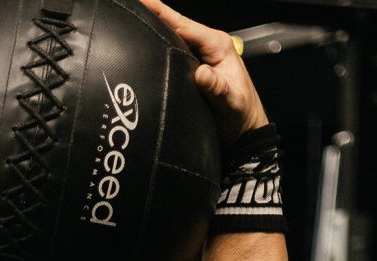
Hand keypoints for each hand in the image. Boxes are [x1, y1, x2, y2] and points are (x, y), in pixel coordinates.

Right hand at [135, 0, 268, 143]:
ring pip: (173, 35)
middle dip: (155, 12)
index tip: (144, 1)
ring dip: (155, 26)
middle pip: (176, 24)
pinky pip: (173, 50)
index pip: (184, 25)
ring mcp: (201, 56)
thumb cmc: (240, 116)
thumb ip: (216, 88)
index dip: (162, 13)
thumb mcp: (230, 103)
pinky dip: (159, 42)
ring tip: (135, 15)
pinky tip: (145, 40)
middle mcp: (209, 46)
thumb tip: (202, 73)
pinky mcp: (194, 66)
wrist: (243, 131)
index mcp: (218, 46)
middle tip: (134, 3)